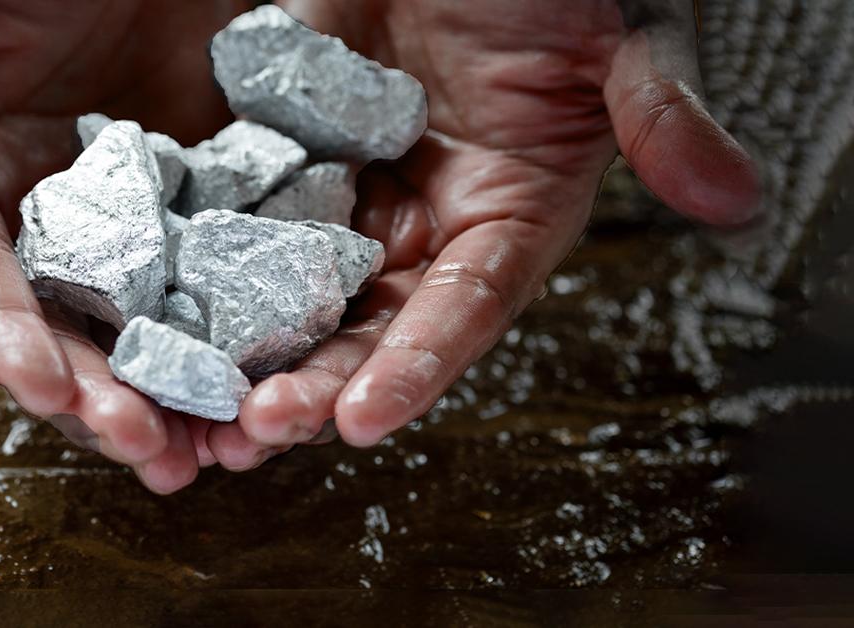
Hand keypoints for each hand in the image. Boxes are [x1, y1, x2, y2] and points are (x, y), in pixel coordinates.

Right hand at [0, 0, 258, 491]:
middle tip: (152, 451)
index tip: (47, 393)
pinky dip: (245, 331)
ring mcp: (130, 216)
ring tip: (221, 449)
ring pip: (150, 323)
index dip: (8, 339)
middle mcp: (46, 219)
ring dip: (179, 393)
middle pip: (69, 329)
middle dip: (105, 397)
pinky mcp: (203, 197)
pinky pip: (227, 272)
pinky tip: (277, 377)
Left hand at [213, 0, 760, 459]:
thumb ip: (662, 115)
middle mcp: (423, 222)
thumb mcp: (619, 38)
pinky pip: (236, 215)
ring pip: (291, 289)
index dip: (416, 366)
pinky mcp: (285, 155)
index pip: (463, 307)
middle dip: (313, 381)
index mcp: (506, 214)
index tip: (363, 420)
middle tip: (255, 433)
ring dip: (245, 351)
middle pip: (366, 322)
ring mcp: (348, 192)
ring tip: (194, 407)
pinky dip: (198, 264)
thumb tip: (735, 197)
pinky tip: (155, 308)